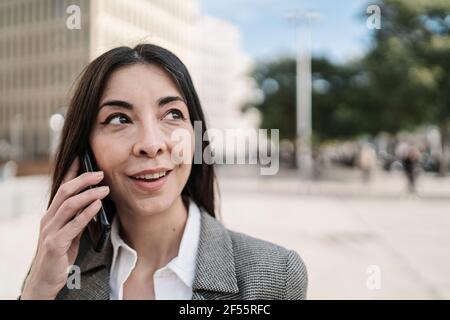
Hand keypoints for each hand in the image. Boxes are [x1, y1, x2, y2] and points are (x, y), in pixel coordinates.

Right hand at [21, 158, 109, 298]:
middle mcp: (48, 219)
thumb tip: (94, 205)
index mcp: (52, 215)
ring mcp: (50, 231)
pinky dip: (86, 213)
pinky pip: (73, 224)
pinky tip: (97, 206)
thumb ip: (78, 219)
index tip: (83, 158)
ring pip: (69, 205)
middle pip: (65, 192)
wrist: (45, 281)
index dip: (72, 172)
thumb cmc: (59, 256)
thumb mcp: (70, 234)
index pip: (61, 188)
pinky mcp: (55, 244)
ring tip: (104, 188)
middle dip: (83, 179)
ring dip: (88, 194)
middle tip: (101, 173)